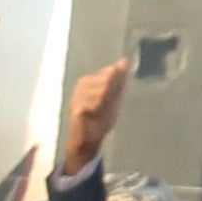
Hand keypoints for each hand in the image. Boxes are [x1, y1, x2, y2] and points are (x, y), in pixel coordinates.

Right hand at [59, 59, 126, 177]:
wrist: (88, 140)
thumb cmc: (100, 119)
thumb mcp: (114, 98)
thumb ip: (119, 80)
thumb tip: (125, 60)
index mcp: (90, 80)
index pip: (110, 73)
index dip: (114, 88)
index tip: (109, 100)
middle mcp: (82, 85)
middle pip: (107, 82)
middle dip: (110, 97)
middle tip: (103, 109)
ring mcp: (77, 96)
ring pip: (102, 92)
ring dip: (104, 106)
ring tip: (97, 114)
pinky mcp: (76, 108)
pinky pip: (95, 105)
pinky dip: (98, 113)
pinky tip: (92, 117)